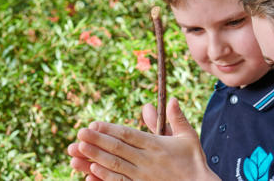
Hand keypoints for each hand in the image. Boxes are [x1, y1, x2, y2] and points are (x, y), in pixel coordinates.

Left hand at [77, 98, 219, 180]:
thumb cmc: (194, 161)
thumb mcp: (187, 136)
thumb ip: (176, 118)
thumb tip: (171, 99)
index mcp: (156, 145)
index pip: (129, 135)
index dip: (110, 129)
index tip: (95, 124)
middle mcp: (147, 160)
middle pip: (118, 148)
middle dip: (97, 140)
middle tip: (79, 132)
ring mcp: (143, 176)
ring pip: (115, 165)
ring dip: (96, 156)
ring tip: (78, 149)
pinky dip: (106, 177)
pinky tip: (92, 171)